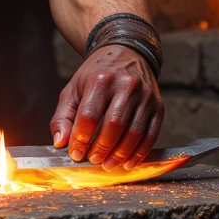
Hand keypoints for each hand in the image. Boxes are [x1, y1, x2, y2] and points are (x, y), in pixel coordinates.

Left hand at [50, 45, 163, 169]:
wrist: (125, 54)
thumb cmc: (96, 76)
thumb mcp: (73, 90)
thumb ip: (62, 117)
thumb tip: (60, 143)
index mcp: (100, 80)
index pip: (89, 115)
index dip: (81, 138)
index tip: (75, 153)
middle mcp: (126, 85)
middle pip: (114, 125)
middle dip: (102, 148)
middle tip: (93, 160)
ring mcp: (145, 95)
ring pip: (134, 132)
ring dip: (120, 154)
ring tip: (108, 164)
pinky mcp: (158, 106)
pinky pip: (151, 134)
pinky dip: (139, 153)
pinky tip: (128, 162)